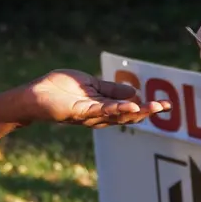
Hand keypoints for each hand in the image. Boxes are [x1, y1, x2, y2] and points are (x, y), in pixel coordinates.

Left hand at [21, 70, 168, 127]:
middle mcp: (99, 116)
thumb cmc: (59, 88)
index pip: (129, 110)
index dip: (146, 108)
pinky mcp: (80, 112)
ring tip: (154, 108)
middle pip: (127, 117)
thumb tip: (133, 92)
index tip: (165, 104)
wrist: (35, 94)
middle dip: (147, 112)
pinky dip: (118, 109)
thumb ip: (110, 90)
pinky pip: (102, 111)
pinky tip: (132, 106)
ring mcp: (90, 116)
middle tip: (166, 107)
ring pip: (118, 116)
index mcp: (103, 108)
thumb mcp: (91, 84)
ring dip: (137, 112)